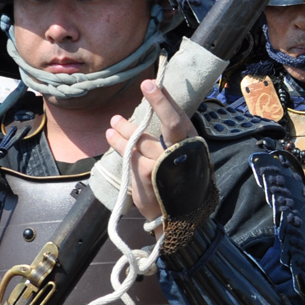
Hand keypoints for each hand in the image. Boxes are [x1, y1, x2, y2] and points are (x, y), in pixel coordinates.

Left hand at [105, 80, 198, 222]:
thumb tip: (149, 116)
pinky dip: (118, 143)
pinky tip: (111, 136)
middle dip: (159, 102)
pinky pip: (130, 153)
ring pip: (141, 138)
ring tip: (114, 122)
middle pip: (171, 124)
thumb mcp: (180, 163)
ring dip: (125, 128)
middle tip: (146, 85)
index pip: (181, 119)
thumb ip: (169, 143)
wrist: (178, 219)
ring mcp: (166, 164)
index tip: (153, 84)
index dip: (167, 100)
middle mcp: (183, 154)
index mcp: (192, 148)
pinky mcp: (149, 174)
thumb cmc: (176, 186)